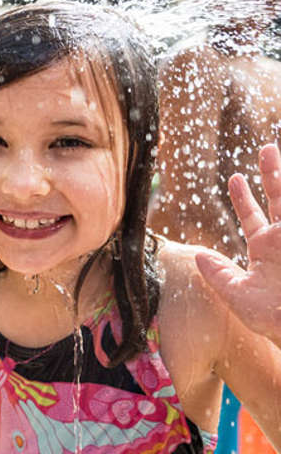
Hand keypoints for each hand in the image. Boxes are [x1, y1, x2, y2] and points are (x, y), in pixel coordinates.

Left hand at [196, 144, 280, 343]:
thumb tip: (197, 255)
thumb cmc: (273, 320)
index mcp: (265, 250)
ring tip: (273, 150)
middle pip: (280, 198)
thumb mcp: (238, 296)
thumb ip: (218, 275)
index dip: (244, 197)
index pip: (252, 217)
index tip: (235, 178)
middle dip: (273, 173)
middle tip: (267, 149)